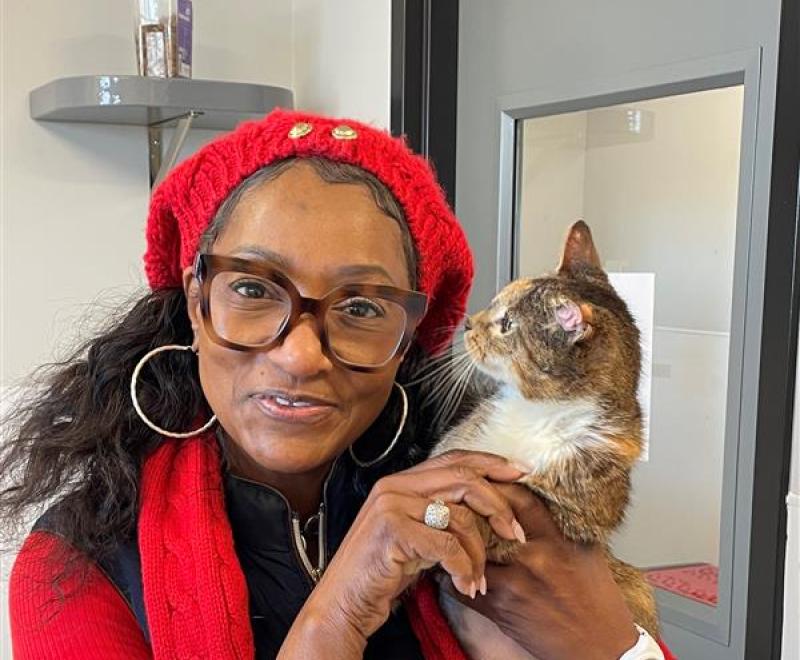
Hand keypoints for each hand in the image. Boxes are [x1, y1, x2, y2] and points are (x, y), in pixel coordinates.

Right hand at [297, 450, 527, 646]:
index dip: (490, 462)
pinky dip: (463, 567)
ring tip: (480, 577)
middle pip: (463, 479)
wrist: (342, 604)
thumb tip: (486, 509)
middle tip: (517, 533)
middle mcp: (394, 486)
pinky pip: (447, 544)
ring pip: (460, 516)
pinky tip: (465, 584)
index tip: (520, 472)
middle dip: (498, 506)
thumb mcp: (414, 536)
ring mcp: (391, 506)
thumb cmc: (381, 574)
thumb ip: (439, 515)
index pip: (453, 458)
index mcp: (400, 482)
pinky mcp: (392, 531)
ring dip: (479, 553)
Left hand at [439, 483, 638, 659]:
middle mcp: (536, 559)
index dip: (499, 485)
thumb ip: (558, 525)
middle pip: (489, 521)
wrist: (600, 648)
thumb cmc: (595, 598)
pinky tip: (449, 565)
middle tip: (456, 499)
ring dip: (457, 540)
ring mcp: (515, 585)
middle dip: (469, 508)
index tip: (486, 480)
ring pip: (470, 552)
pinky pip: (463, 586)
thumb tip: (533, 496)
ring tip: (446, 529)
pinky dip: (452, 574)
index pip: (521, 499)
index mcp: (559, 540)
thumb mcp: (585, 551)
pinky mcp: (501, 610)